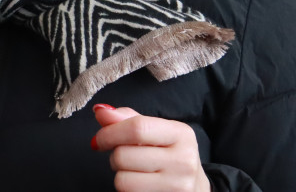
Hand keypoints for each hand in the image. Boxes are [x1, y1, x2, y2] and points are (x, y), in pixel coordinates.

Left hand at [91, 103, 210, 191]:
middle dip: (115, 155)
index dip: (109, 133)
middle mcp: (182, 160)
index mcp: (181, 134)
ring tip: (135, 171)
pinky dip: (128, 190)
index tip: (99, 139)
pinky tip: (141, 184)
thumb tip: (101, 111)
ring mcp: (176, 186)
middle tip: (126, 157)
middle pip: (123, 155)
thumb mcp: (157, 132)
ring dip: (121, 175)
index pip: (137, 128)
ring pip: (122, 180)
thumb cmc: (170, 155)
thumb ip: (128, 119)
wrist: (196, 188)